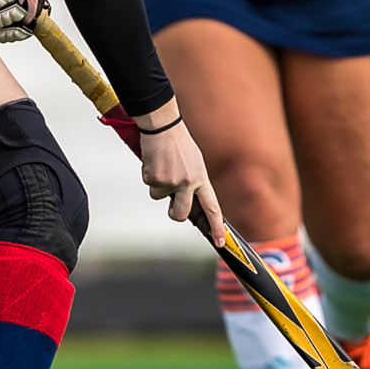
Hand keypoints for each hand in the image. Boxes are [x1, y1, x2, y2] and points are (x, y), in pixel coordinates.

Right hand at [137, 110, 225, 247]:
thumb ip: (193, 182)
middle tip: (172, 206)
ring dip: (158, 185)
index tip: (220, 242)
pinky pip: (149, 185)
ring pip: (159, 197)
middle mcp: (188, 183)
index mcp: (201, 179)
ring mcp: (171, 182)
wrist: (162, 126)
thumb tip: (187, 199)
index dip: (217, 227)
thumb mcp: (194, 162)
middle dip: (174, 213)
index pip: (212, 208)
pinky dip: (149, 175)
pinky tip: (154, 161)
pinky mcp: (155, 178)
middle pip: (180, 215)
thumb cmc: (178, 143)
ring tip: (162, 165)